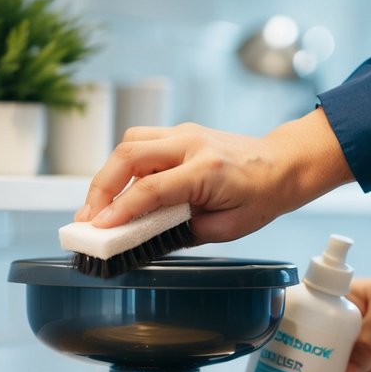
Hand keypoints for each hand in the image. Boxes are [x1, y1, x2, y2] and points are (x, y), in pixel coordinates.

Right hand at [76, 109, 351, 244]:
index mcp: (207, 170)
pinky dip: (124, 165)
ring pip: (130, 143)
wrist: (282, 165)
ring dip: (109, 174)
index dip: (120, 210)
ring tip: (99, 206)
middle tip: (87, 220)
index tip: (98, 228)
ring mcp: (185, 134)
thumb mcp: (225, 228)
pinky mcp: (180, 133)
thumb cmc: (260, 198)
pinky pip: (142, 142)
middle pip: (130, 156)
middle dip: (101, 189)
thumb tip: (142, 238)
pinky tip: (121, 188)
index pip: (152, 188)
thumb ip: (182, 231)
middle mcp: (192, 144)